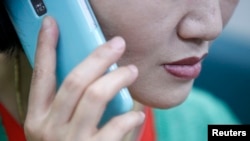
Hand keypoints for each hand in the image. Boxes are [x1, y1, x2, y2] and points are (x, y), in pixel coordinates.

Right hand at [24, 16, 144, 140]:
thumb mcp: (60, 130)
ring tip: (131, 71)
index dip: (44, 48)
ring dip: (118, 78)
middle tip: (117, 44)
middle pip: (76, 80)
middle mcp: (49, 128)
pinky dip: (130, 116)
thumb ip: (76, 107)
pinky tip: (137, 115)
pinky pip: (116, 125)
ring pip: (96, 95)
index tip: (51, 25)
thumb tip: (101, 78)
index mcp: (38, 118)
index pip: (40, 75)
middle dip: (99, 57)